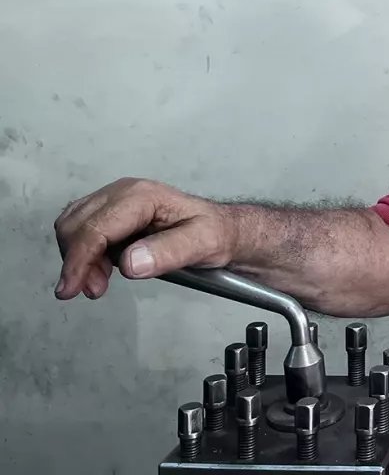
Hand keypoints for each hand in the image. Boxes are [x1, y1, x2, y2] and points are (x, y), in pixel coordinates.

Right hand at [54, 177, 234, 299]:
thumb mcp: (204, 244)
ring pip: (72, 227)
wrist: (221, 229)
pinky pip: (82, 230)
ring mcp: (115, 201)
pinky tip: (101, 270)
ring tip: (100, 282)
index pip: (95, 228)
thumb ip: (170, 252)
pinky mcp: (111, 212)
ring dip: (78, 259)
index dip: (79, 260)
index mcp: (143, 197)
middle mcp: (123, 193)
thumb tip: (130, 263)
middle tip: (96, 289)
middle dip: (77, 261)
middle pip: (75, 225)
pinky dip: (82, 253)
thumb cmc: (215, 233)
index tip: (73, 289)